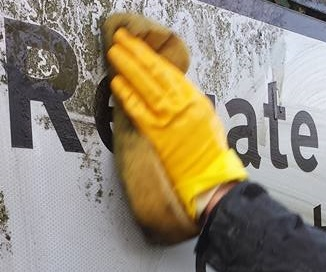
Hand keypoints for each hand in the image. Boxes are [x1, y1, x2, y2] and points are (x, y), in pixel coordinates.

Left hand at [107, 28, 246, 220]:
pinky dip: (127, 96)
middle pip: (154, 73)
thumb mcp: (206, 117)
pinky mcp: (156, 134)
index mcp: (195, 100)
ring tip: (115, 54)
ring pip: (145, 87)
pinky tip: (117, 83)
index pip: (169, 71)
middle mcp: (182, 105)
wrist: (208, 177)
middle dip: (135, 54)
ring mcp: (168, 119)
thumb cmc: (209, 150)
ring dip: (128, 69)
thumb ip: (189, 101)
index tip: (137, 45)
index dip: (150, 56)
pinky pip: (138, 111)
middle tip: (120, 40)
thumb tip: (170, 88)